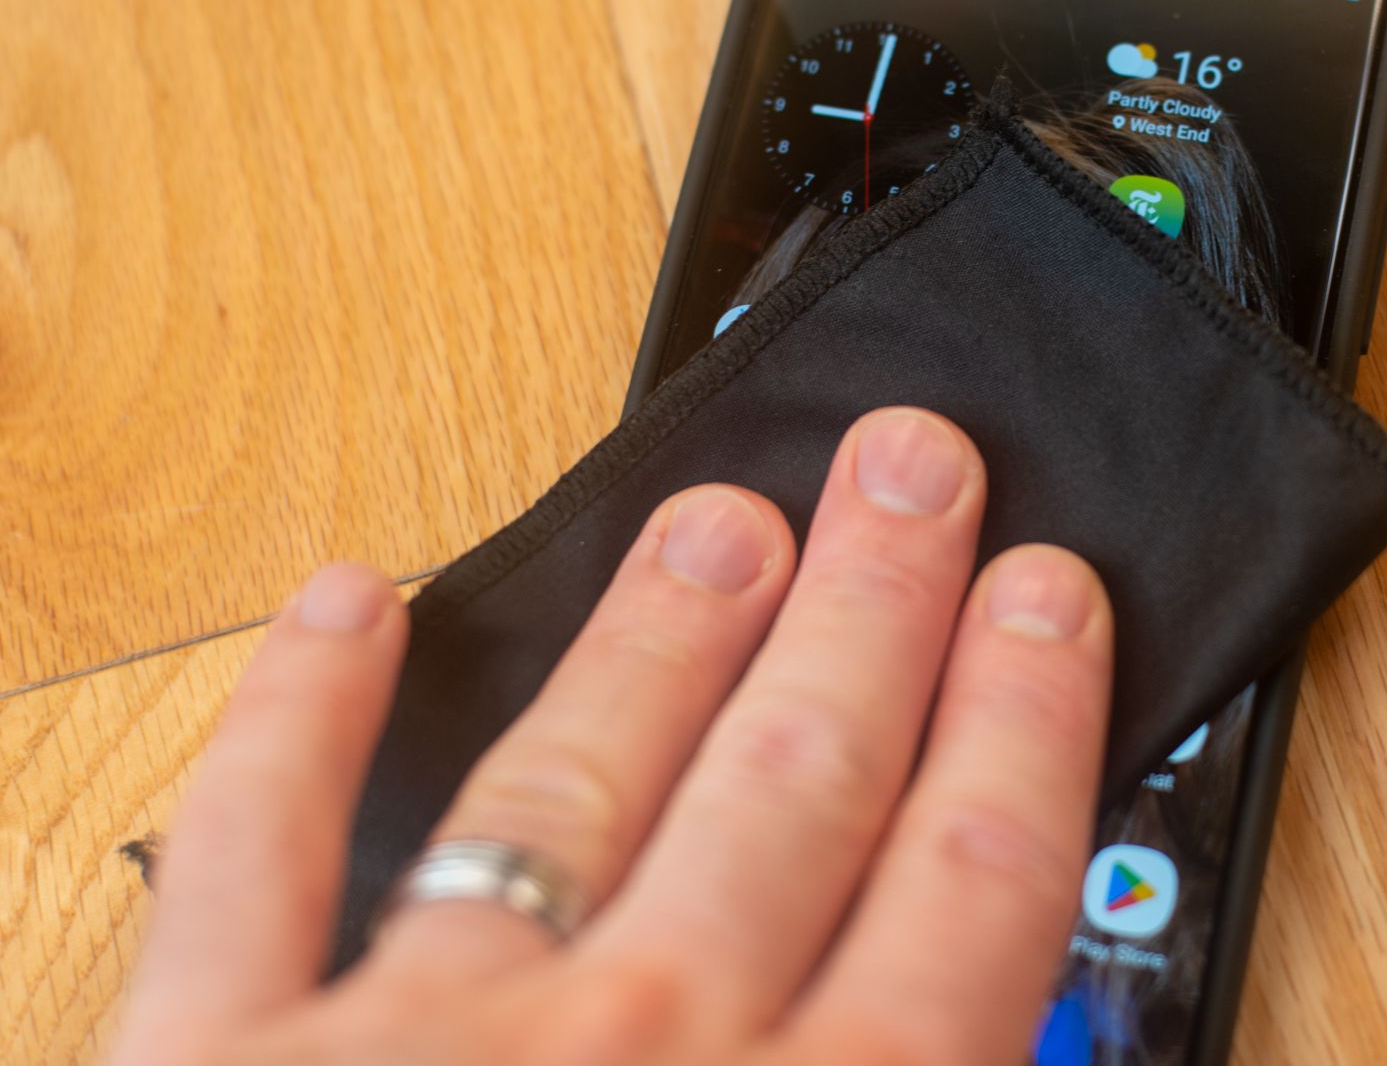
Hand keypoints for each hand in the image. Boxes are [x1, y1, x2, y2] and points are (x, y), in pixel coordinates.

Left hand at [109, 408, 1113, 1065]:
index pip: (961, 900)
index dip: (1022, 725)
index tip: (1048, 594)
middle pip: (791, 789)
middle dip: (871, 614)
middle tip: (911, 466)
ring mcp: (412, 1061)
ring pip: (575, 789)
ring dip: (660, 637)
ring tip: (720, 514)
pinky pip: (251, 860)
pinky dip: (296, 719)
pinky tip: (344, 601)